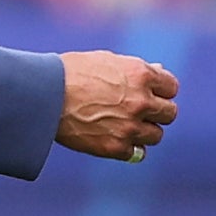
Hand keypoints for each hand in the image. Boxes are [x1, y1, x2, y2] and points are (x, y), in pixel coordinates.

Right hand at [56, 52, 177, 160]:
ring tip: (125, 125)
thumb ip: (136, 69)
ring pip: (156, 135)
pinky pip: (137, 153)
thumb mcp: (107, 61)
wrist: (44, 96)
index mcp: (141, 75)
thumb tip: (159, 72)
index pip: (172, 87)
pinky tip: (115, 138)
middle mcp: (141, 101)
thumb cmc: (71, 73)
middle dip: (157, 111)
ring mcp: (130, 127)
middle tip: (140, 110)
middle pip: (170, 113)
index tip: (151, 93)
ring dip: (144, 131)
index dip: (161, 90)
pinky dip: (128, 148)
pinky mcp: (115, 147)